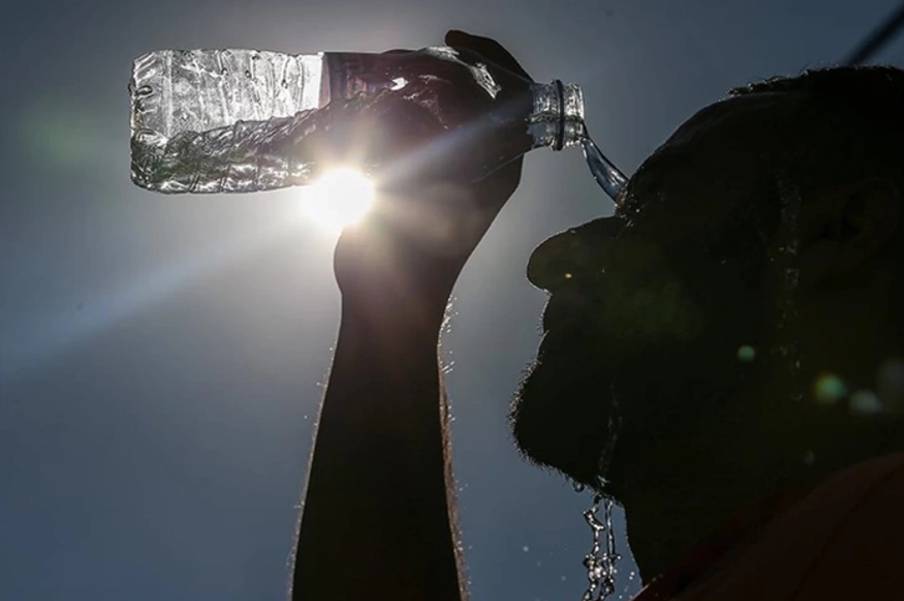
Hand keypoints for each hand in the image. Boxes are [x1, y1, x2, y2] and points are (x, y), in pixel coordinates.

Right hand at [334, 30, 532, 313]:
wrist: (390, 305)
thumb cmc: (410, 257)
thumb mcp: (409, 190)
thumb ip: (404, 136)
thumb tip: (391, 101)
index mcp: (500, 165)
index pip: (509, 93)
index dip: (486, 58)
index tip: (448, 42)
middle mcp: (484, 162)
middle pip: (474, 92)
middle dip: (436, 67)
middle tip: (394, 62)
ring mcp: (453, 170)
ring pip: (443, 107)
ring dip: (413, 86)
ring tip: (379, 77)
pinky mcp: (423, 178)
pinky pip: (417, 128)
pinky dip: (395, 110)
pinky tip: (368, 104)